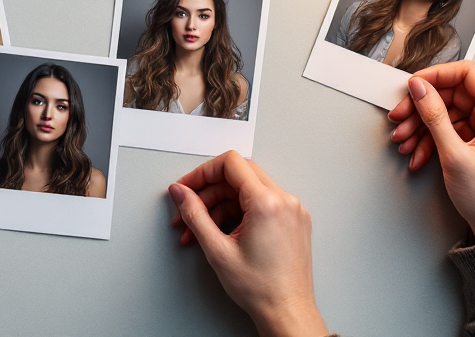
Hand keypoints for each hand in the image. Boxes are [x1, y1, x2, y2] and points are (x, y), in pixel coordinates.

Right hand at [168, 151, 326, 336]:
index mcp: (267, 203)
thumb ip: (194, 214)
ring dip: (221, 204)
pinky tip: (223, 230)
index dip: (203, 172)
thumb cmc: (261, 289)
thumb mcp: (217, 250)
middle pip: (239, 174)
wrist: (287, 311)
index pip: (231, 164)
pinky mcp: (293, 220)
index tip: (188, 187)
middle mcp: (285, 201)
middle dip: (209, 189)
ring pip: (248, 189)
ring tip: (202, 229)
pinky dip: (239, 211)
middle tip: (190, 207)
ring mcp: (292, 210)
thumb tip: (181, 193)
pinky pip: (262, 202)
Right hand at [387, 61, 474, 242]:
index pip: (468, 74)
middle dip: (422, 107)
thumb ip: (434, 116)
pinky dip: (431, 138)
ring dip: (422, 125)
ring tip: (405, 141)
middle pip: (454, 94)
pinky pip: (451, 127)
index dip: (436, 76)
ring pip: (448, 111)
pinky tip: (418, 152)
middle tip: (401, 118)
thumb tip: (420, 89)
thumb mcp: (454, 154)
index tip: (414, 85)